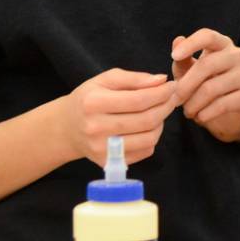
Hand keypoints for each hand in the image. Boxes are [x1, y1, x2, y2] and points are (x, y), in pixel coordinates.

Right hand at [58, 69, 178, 166]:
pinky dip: (153, 138)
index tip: (172, 86)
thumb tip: (162, 80)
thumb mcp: (106, 80)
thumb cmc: (89, 99)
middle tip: (172, 97)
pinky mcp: (109, 162)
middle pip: (146, 120)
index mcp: (93, 103)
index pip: (138, 100)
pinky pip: (145, 151)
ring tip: (160, 111)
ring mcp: (102, 149)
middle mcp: (95, 128)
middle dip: (166, 106)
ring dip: (162, 123)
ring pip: (149, 138)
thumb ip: (134, 78)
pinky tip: (148, 126)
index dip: (161, 93)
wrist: (67, 128)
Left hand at [170, 29, 239, 143]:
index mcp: (221, 44)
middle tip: (174, 100)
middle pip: (207, 65)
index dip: (191, 44)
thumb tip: (177, 40)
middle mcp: (237, 55)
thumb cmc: (205, 85)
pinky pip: (223, 104)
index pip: (208, 36)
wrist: (229, 113)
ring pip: (212, 88)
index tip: (174, 55)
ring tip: (187, 112)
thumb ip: (182, 59)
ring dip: (193, 104)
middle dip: (185, 85)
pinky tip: (200, 117)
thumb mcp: (189, 72)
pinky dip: (206, 114)